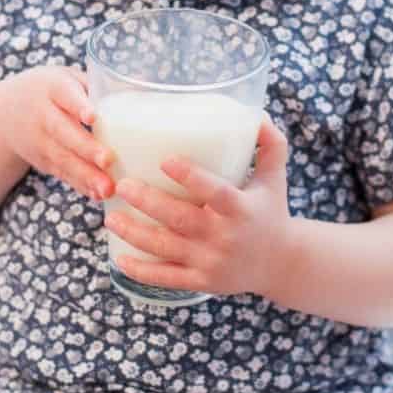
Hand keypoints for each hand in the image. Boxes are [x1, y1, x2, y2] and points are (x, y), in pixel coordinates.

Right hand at [0, 65, 113, 200]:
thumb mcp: (67, 78)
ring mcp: (39, 141)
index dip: (79, 106)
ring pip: (62, 159)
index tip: (93, 117)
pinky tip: (98, 194)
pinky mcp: (42, 161)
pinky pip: (62, 174)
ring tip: (107, 188)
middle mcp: (42, 115)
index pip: (66, 95)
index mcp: (53, 87)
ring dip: (86, 175)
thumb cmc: (51, 91)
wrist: (5, 113)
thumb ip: (98, 85)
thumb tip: (144, 84)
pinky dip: (80, 185)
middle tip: (108, 160)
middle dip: (86, 148)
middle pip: (63, 132)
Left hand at [105, 114, 292, 297]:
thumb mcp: (275, 175)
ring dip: (134, 234)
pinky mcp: (203, 281)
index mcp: (241, 208)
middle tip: (121, 184)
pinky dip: (142, 272)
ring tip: (110, 217)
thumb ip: (269, 141)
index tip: (165, 160)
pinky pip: (167, 279)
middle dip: (147, 203)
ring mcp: (212, 262)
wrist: (282, 263)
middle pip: (180, 219)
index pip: (215, 192)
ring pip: (166, 249)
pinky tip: (119, 259)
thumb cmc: (272, 209)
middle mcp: (225, 237)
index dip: (190, 177)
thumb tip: (253, 110)